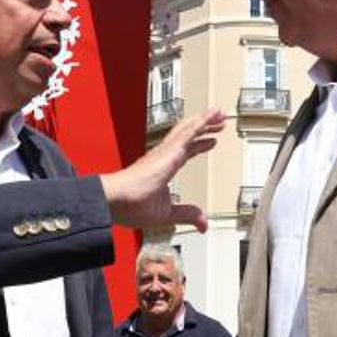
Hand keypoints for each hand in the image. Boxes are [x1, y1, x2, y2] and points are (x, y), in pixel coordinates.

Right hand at [100, 108, 224, 232]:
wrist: (117, 200)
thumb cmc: (131, 205)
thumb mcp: (167, 214)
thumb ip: (186, 214)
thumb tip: (202, 222)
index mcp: (163, 168)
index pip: (186, 152)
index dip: (199, 145)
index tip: (210, 141)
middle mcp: (165, 156)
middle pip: (189, 136)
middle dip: (205, 128)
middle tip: (218, 123)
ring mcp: (166, 151)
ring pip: (189, 129)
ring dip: (206, 120)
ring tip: (219, 113)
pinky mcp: (170, 150)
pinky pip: (189, 131)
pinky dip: (202, 121)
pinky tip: (212, 115)